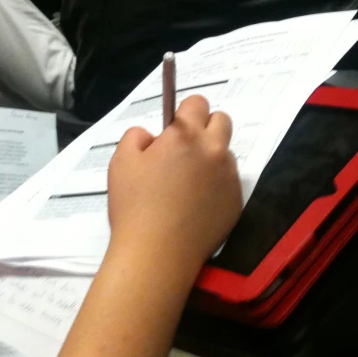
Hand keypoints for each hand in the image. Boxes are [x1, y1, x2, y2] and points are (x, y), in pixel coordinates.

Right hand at [107, 96, 241, 275]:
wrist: (157, 254)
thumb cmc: (134, 206)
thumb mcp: (121, 162)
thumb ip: (136, 136)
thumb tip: (152, 136)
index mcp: (185, 136)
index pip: (197, 103)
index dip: (184, 112)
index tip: (174, 128)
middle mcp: (214, 151)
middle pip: (222, 121)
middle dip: (205, 127)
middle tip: (184, 150)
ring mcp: (229, 177)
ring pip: (226, 154)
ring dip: (211, 158)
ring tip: (188, 184)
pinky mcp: (236, 201)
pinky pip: (229, 182)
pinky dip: (216, 186)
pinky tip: (196, 205)